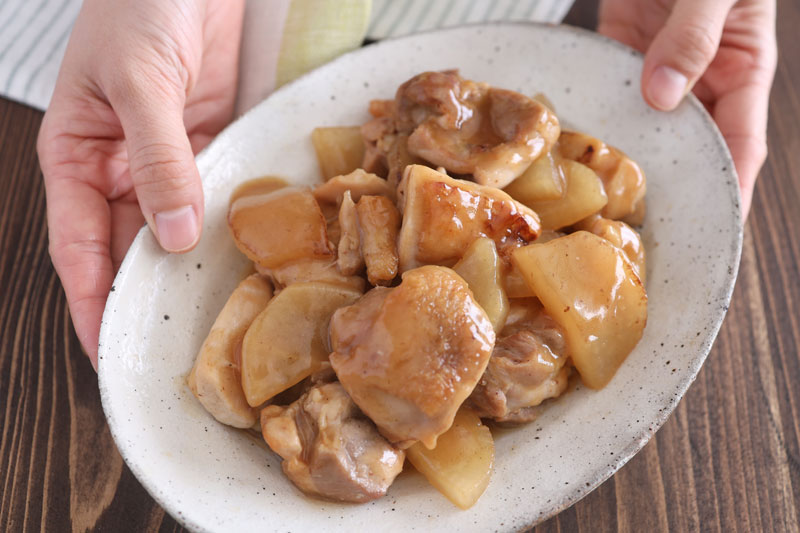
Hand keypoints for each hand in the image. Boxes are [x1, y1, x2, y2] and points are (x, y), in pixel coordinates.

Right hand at [38, 0, 244, 367]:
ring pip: (176, 233)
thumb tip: (173, 234)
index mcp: (78, 158)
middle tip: (172, 352)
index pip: (78, 249)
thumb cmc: (140, 4)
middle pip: (129, 252)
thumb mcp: (139, 81)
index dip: (91, 303)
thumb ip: (157, 158)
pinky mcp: (214, 147)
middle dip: (146, 300)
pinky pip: (218, 199)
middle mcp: (122, 171)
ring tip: (214, 319)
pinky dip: (227, 229)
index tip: (108, 352)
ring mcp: (170, 163)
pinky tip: (246, 259)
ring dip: (191, 270)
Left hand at [598, 0, 776, 218]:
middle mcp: (700, 78)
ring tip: (600, 197)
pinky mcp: (620, 50)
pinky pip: (605, 91)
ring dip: (623, 155)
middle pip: (685, 147)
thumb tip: (663, 94)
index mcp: (741, 69)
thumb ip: (694, 36)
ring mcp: (657, 67)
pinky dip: (592, 117)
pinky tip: (575, 144)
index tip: (716, 228)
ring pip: (642, 126)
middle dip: (667, 187)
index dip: (730, 190)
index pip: (739, 146)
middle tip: (640, 225)